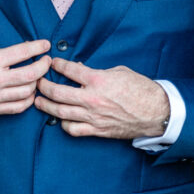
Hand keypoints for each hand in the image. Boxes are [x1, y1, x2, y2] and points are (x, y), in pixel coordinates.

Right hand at [0, 40, 51, 114]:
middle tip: (46, 61)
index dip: (38, 48)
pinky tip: (29, 92)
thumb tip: (26, 50)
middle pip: (31, 74)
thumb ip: (4, 52)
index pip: (23, 53)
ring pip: (28, 91)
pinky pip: (19, 106)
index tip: (45, 45)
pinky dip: (28, 99)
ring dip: (36, 83)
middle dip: (43, 66)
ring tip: (36, 76)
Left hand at [34, 58, 169, 138]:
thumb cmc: (140, 89)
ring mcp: (93, 116)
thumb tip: (80, 68)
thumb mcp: (120, 71)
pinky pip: (72, 129)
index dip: (58, 65)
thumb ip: (97, 70)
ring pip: (60, 112)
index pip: (70, 70)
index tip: (52, 63)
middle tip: (37, 81)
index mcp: (98, 80)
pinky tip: (60, 120)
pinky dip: (63, 125)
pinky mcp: (97, 130)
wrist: (156, 113)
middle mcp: (92, 98)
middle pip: (57, 92)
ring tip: (37, 101)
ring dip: (45, 105)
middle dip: (43, 85)